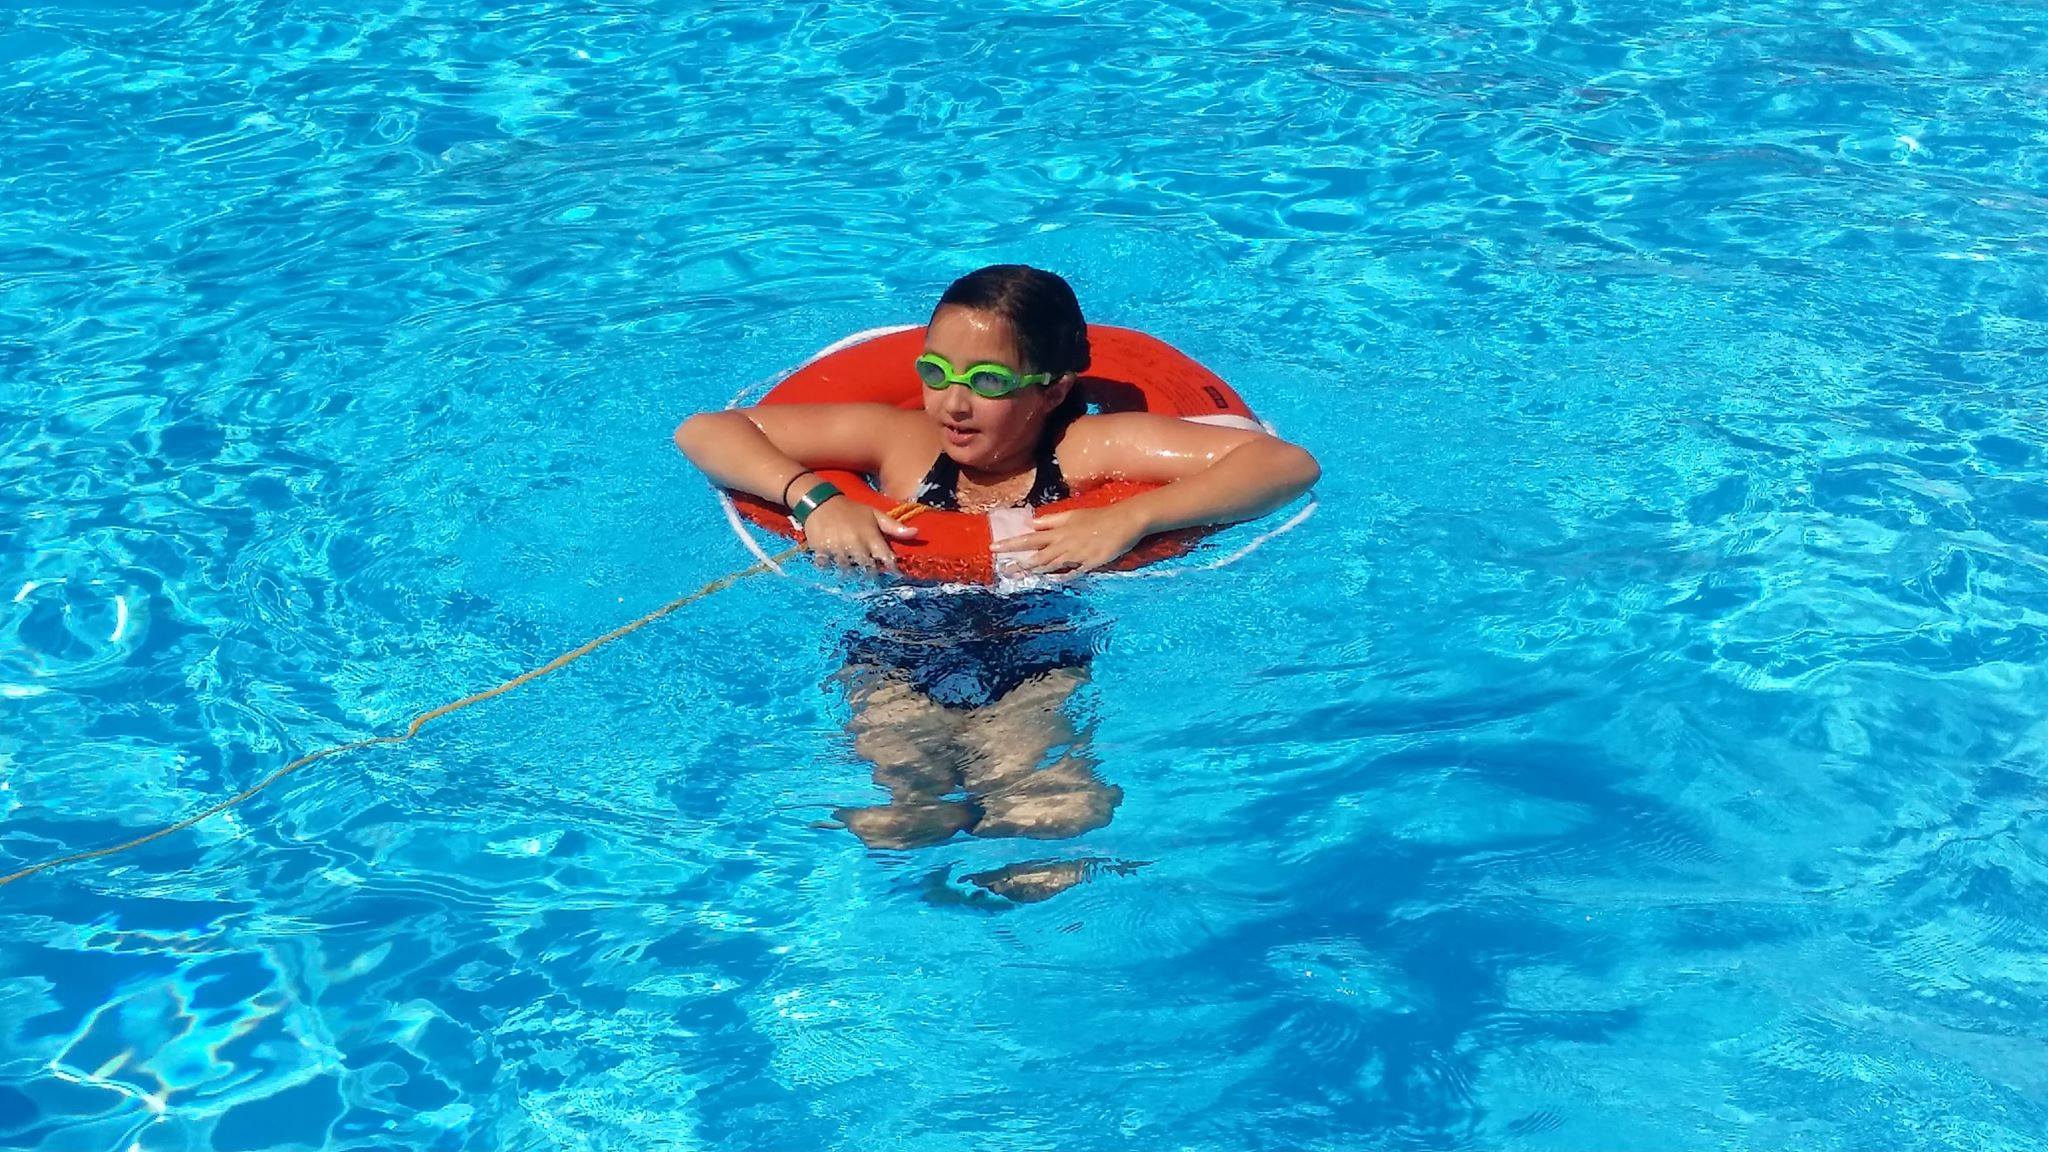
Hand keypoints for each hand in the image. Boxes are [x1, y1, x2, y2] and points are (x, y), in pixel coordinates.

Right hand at [798, 497, 918, 574]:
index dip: (891, 568)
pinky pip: (827, 566)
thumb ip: (894, 527)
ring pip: (847, 570)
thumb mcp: (874, 515)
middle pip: (867, 569)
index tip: (893, 574)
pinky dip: (828, 566)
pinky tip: (829, 561)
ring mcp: (838, 547)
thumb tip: (916, 533)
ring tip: (848, 567)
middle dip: (869, 574)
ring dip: (849, 571)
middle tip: (868, 575)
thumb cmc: (851, 510)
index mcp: (871, 535)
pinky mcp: (821, 550)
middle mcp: (856, 543)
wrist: (821, 502)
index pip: (886, 558)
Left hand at [992, 506, 1148, 574]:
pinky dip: (1063, 576)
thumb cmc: (1098, 517)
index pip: (1030, 538)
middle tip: (1002, 570)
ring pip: (1051, 564)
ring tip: (1018, 575)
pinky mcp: (1090, 562)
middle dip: (1018, 562)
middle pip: (1037, 554)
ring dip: (1034, 570)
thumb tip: (1032, 523)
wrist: (1125, 520)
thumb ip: (1052, 521)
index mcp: (1059, 531)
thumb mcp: (1072, 515)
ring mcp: (1077, 554)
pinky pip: (1073, 571)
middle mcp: (1064, 543)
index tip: (994, 547)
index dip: (1011, 543)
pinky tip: (1052, 580)